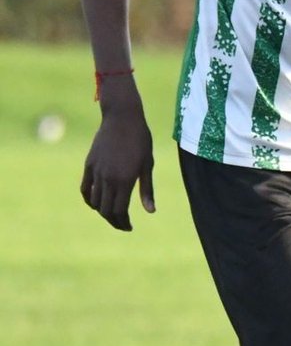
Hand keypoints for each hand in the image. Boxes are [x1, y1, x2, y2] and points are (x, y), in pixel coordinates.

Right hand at [81, 107, 154, 230]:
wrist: (122, 117)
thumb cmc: (140, 140)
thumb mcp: (148, 165)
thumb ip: (147, 190)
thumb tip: (151, 212)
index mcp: (124, 180)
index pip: (119, 211)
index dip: (123, 223)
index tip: (129, 227)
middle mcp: (108, 178)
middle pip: (106, 210)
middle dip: (114, 221)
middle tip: (123, 225)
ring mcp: (96, 171)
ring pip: (95, 201)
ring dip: (103, 212)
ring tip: (113, 214)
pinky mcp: (89, 165)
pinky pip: (85, 188)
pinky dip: (89, 200)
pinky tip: (97, 204)